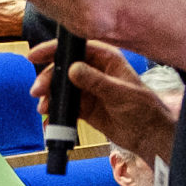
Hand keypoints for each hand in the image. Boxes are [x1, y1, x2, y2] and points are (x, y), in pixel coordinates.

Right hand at [28, 38, 175, 164]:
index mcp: (107, 60)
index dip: (54, 50)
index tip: (35, 56)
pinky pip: (65, 105)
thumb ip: (96, 81)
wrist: (149, 136)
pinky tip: (49, 117)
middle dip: (48, 79)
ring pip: (61, 87)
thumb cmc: (145, 110)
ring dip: (49, 96)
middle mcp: (95, 72)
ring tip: (44, 108)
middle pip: (63, 69)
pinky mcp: (85, 107)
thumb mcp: (120, 93)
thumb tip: (73, 69)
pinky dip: (55, 110)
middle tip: (37, 91)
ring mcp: (89, 90)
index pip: (76, 49)